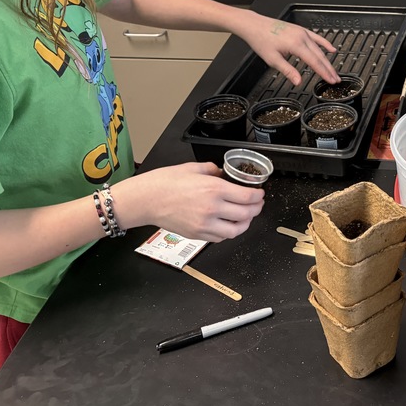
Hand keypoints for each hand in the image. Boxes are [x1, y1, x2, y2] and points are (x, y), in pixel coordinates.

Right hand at [122, 162, 264, 242]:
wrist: (146, 200)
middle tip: (257, 204)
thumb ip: (213, 170)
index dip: (258, 196)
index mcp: (214, 189)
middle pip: (246, 214)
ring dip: (245, 224)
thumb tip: (223, 173)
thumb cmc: (165, 182)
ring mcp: (204, 225)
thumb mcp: (193, 168)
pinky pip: (220, 238)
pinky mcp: (196, 235)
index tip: (260, 193)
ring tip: (246, 217)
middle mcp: (212, 209)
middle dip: (256, 209)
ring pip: (235, 230)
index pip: (247, 197)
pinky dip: (228, 232)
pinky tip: (228, 224)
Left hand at [238, 11, 339, 85]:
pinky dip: (325, 44)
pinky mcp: (300, 30)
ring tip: (333, 70)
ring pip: (319, 48)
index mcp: (296, 45)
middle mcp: (302, 37)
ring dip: (328, 60)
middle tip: (336, 79)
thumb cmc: (261, 40)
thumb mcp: (273, 59)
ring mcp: (302, 32)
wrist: (255, 25)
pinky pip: (316, 37)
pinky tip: (331, 49)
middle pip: (320, 55)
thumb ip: (288, 71)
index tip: (331, 80)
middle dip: (329, 68)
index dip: (324, 73)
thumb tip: (298, 82)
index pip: (314, 62)